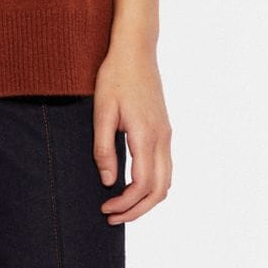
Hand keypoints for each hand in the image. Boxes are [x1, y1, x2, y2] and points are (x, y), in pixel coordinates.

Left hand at [92, 41, 172, 223]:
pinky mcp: (164, 128)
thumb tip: (108, 181)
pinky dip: (153, 184)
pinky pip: (165, 166)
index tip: (105, 208)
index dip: (125, 203)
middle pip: (159, 190)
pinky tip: (133, 183)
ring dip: (147, 199)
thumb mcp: (102, 110)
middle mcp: (162, 138)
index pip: (142, 184)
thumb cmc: (115, 76)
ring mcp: (166, 133)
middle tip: (112, 216)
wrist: (136, 50)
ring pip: (166, 180)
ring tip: (121, 205)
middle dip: (137, 209)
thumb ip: (103, 147)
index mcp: (146, 134)